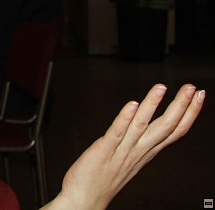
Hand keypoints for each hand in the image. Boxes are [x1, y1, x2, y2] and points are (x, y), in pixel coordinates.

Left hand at [51, 84, 203, 208]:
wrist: (86, 198)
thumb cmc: (105, 177)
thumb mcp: (130, 157)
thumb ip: (139, 141)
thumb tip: (144, 121)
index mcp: (147, 151)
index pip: (175, 131)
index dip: (189, 112)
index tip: (199, 94)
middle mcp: (139, 151)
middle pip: (166, 127)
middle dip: (180, 106)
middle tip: (191, 87)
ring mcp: (123, 151)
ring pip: (142, 126)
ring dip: (152, 105)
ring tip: (161, 87)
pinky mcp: (104, 150)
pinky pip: (117, 133)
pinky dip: (124, 118)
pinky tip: (132, 104)